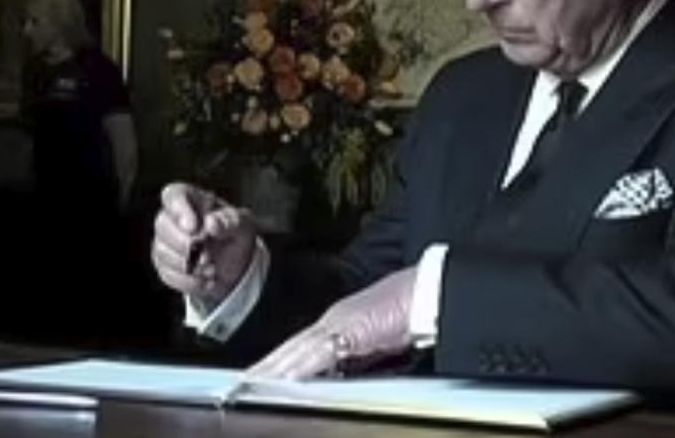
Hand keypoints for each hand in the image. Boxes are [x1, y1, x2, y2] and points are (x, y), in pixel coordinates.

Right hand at [151, 182, 256, 308]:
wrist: (236, 266)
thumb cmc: (236, 235)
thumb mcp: (242, 225)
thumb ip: (229, 221)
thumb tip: (211, 223)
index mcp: (192, 200)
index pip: (173, 195)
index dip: (178, 209)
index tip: (193, 227)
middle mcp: (173, 218)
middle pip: (162, 224)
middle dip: (183, 243)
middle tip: (206, 255)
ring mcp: (165, 242)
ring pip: (162, 251)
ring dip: (189, 265)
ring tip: (212, 268)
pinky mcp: (164, 265)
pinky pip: (168, 274)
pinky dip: (190, 281)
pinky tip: (207, 281)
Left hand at [248, 267, 416, 379]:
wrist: (434, 289)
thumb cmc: (414, 311)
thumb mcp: (380, 342)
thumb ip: (359, 359)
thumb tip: (342, 378)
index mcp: (339, 323)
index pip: (299, 349)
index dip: (276, 364)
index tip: (256, 379)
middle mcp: (334, 320)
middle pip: (291, 350)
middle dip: (266, 368)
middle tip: (240, 385)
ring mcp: (340, 322)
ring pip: (297, 351)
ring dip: (273, 370)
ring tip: (249, 385)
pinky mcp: (351, 328)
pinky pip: (318, 352)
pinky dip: (297, 367)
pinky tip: (281, 378)